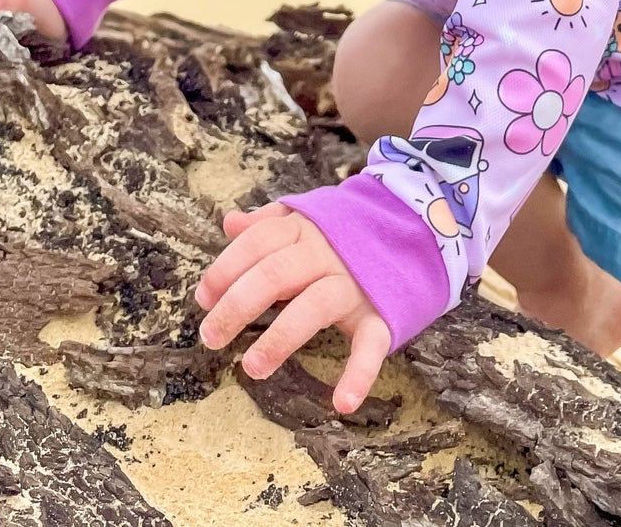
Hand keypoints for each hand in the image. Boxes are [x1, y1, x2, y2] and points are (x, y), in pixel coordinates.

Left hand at [195, 202, 390, 414]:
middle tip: (210, 337)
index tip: (203, 298)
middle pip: (276, 272)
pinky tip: (341, 402)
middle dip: (237, 304)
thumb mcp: (310, 217)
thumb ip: (270, 222)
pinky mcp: (383, 312)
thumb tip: (229, 223)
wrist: (417, 230)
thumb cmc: (349, 233)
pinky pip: (371, 343)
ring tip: (252, 368)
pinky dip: (359, 373)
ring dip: (281, 337)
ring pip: (315, 306)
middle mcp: (329, 252)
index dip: (226, 268)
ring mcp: (356, 283)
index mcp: (306, 228)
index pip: (258, 243)